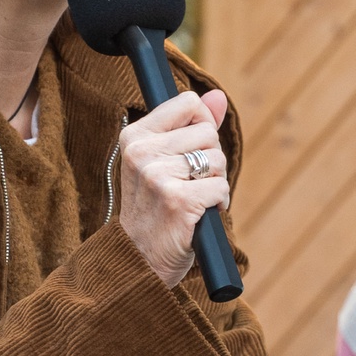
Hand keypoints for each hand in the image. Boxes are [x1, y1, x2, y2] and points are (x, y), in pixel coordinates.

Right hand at [118, 90, 230, 287]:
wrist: (139, 259)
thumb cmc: (155, 208)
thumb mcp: (164, 161)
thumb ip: (191, 126)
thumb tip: (217, 96)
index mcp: (135, 137)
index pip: (188, 103)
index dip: (202, 125)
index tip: (191, 150)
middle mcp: (142, 153)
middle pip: (208, 132)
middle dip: (210, 159)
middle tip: (189, 184)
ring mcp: (158, 176)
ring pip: (217, 159)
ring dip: (215, 182)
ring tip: (193, 199)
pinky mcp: (178, 200)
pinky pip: (221, 187)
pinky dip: (219, 203)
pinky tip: (199, 215)